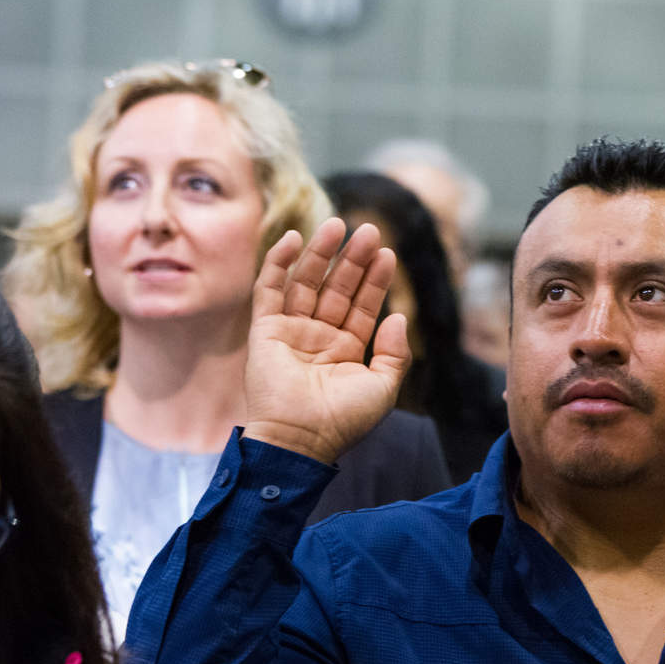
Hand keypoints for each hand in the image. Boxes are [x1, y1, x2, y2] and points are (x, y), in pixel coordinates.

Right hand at [243, 219, 410, 463]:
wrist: (301, 439)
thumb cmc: (343, 420)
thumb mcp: (383, 388)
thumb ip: (395, 354)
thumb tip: (399, 317)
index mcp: (346, 351)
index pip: (362, 306)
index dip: (374, 280)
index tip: (387, 254)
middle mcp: (318, 338)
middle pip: (337, 288)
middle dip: (352, 260)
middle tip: (368, 230)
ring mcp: (291, 332)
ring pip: (307, 283)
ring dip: (321, 253)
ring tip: (338, 225)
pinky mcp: (265, 330)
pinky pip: (269, 290)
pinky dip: (278, 263)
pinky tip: (293, 238)